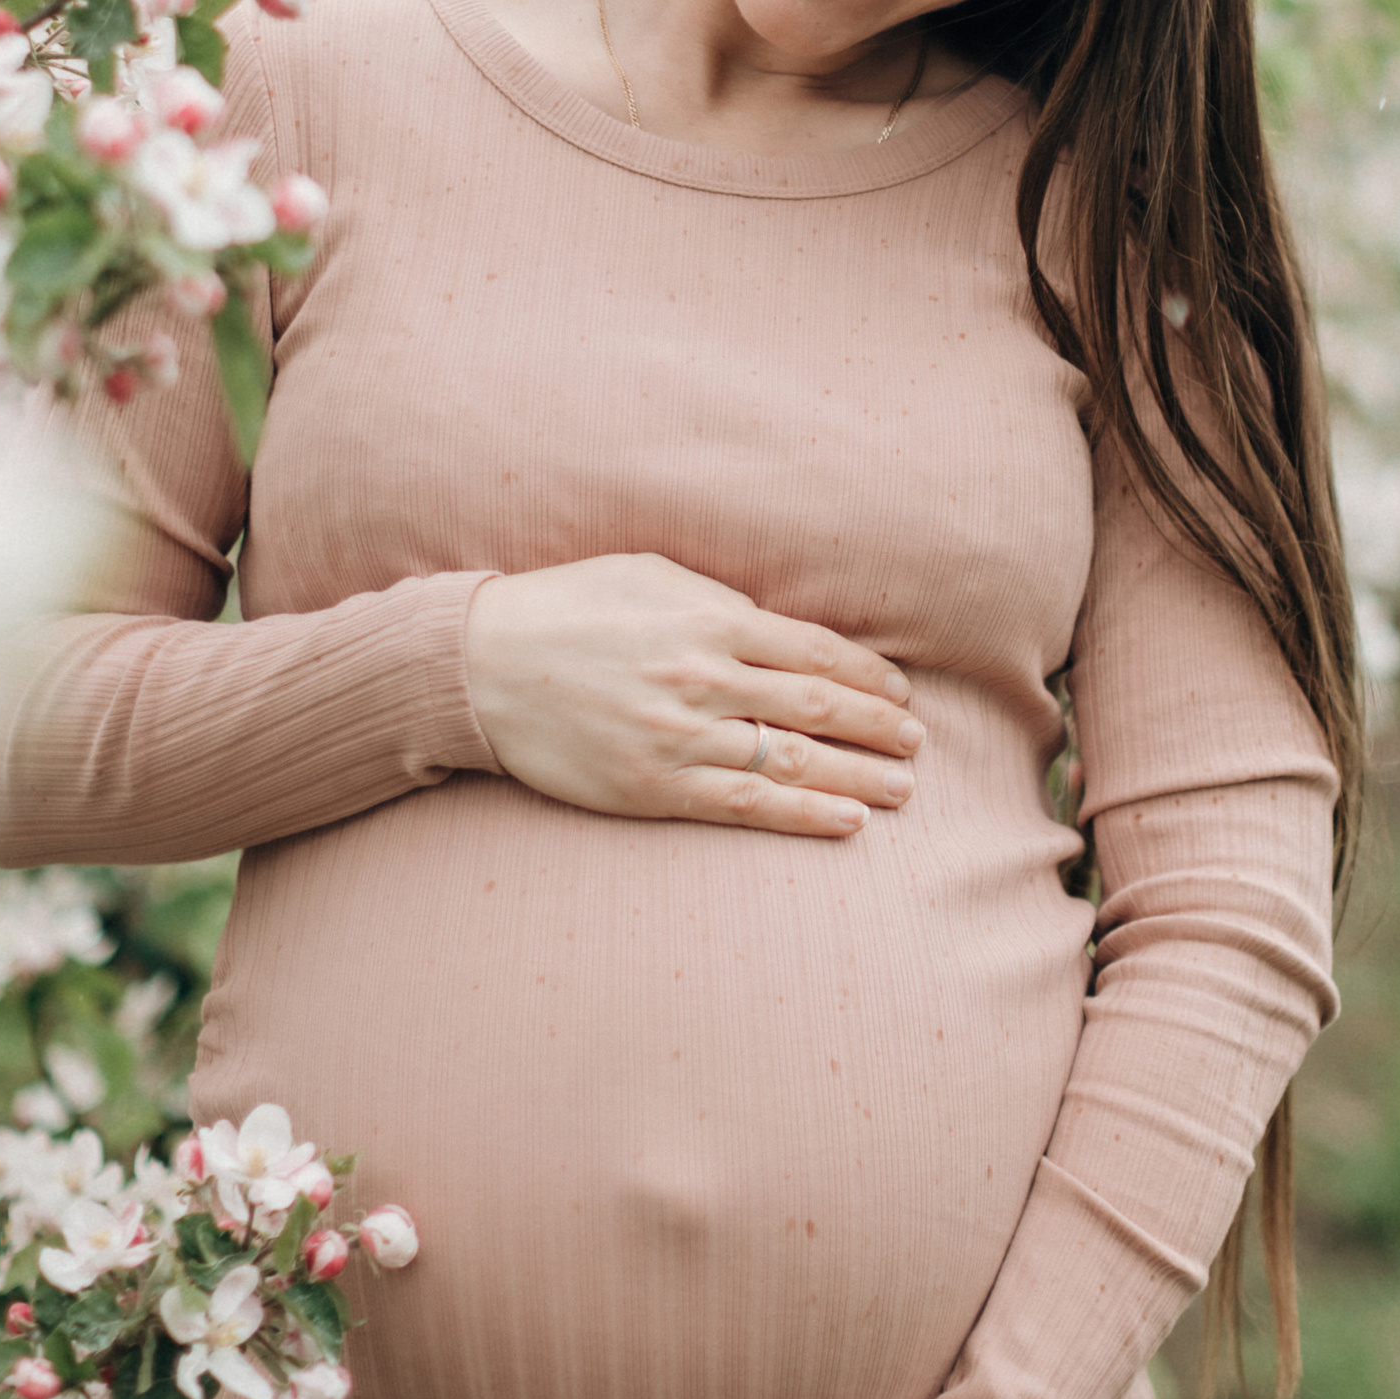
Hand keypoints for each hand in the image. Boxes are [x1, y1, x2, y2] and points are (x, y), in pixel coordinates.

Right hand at [460, 552, 921, 839]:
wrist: (482, 666)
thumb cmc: (568, 608)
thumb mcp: (650, 576)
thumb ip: (719, 601)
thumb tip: (780, 628)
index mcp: (708, 618)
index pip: (813, 650)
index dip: (866, 676)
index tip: (900, 693)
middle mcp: (704, 678)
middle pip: (817, 707)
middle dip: (877, 728)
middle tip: (917, 744)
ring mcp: (680, 738)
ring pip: (792, 762)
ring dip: (858, 778)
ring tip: (901, 790)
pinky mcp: (654, 786)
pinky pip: (744, 806)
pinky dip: (804, 816)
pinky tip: (847, 822)